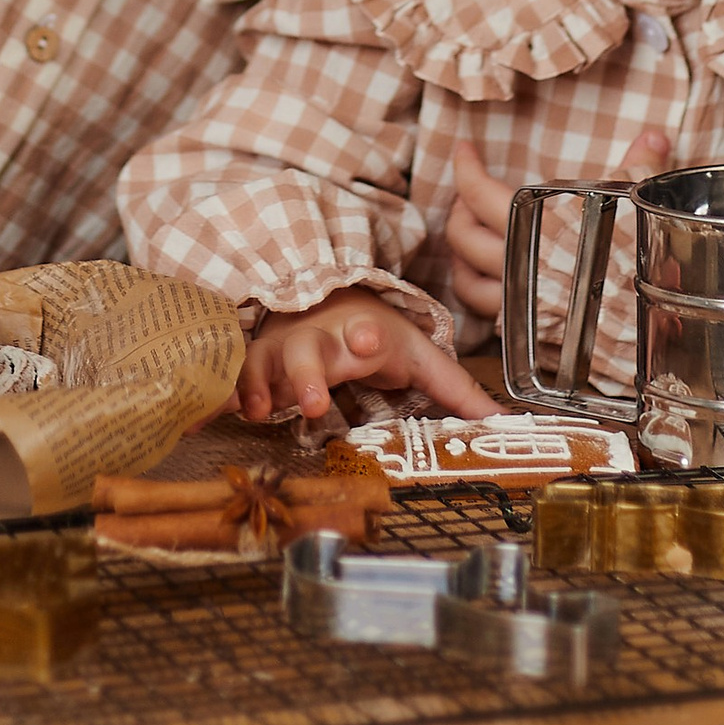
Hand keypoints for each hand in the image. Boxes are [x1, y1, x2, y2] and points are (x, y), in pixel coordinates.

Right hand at [237, 286, 497, 424]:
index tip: (369, 340)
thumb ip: (458, 391)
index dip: (368, 337)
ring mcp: (286, 349)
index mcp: (366, 336)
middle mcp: (323, 339)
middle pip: (310, 351)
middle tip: (313, 402)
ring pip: (267, 360)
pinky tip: (216, 410)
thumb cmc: (378, 337)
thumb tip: (507, 423)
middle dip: (308, 373)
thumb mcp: (420, 358)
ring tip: (259, 409)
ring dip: (261, 383)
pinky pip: (238, 375)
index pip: (370, 333)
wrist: (327, 301)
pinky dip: (226, 391)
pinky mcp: (259, 362)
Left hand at [443, 130, 671, 320]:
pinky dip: (478, 294)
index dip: (465, 169)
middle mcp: (520, 262)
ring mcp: (520, 299)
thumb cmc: (638, 256)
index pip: (480, 193)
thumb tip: (654, 136)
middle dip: (458, 212)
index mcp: (539, 224)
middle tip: (465, 198)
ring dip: (459, 257)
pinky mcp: (528, 329)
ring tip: (467, 240)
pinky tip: (487, 282)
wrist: (647, 322)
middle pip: (463, 235)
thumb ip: (639, 163)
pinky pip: (487, 312)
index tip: (463, 152)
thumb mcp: (638, 199)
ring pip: (466, 279)